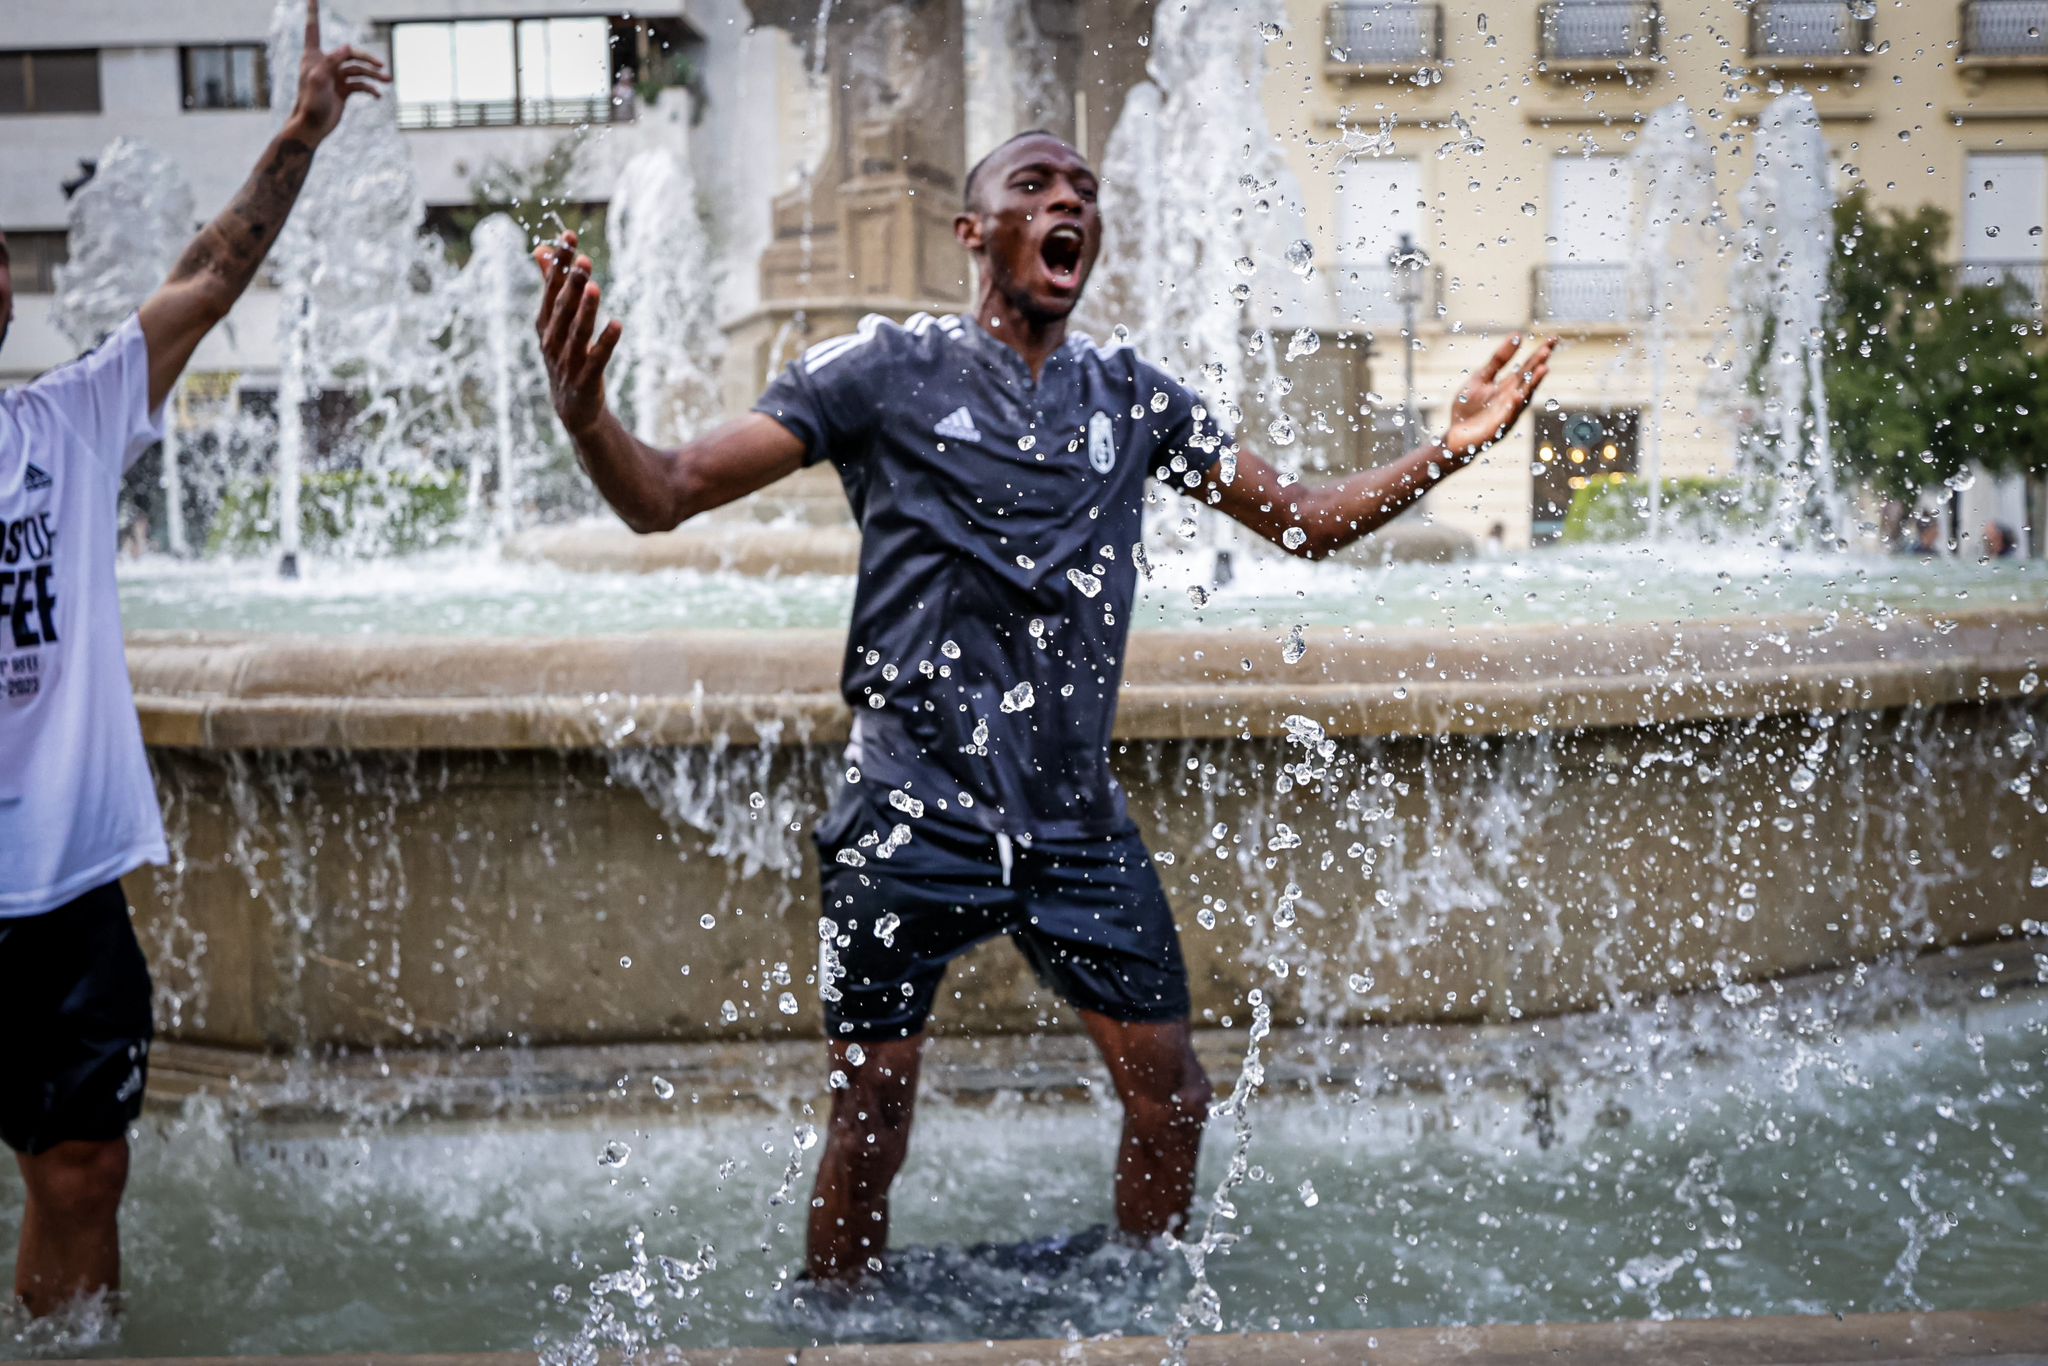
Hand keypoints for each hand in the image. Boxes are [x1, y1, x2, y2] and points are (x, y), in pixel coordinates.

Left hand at [287, 0, 389, 144]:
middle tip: (381, 65)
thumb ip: (331, 61)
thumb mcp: (319, 79)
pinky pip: (361, 85)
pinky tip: (377, 96)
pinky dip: (370, 88)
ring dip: (374, 75)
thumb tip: (347, 47)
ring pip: (358, 69)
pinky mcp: (343, 90)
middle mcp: (325, 63)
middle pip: (349, 53)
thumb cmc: (310, 103)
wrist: (313, 127)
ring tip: (388, 80)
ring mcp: (336, 77)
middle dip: (366, 58)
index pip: (313, 28)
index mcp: (314, 56)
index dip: (313, 11)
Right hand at [534, 231, 623, 437]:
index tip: (569, 236)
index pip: (551, 288)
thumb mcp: (556, 323)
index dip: (559, 263)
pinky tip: (617, 325)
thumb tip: (541, 250)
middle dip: (571, 284)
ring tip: (594, 287)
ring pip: (576, 333)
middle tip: (583, 260)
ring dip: (585, 310)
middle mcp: (552, 341)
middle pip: (562, 308)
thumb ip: (550, 287)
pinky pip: (595, 360)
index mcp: (546, 324)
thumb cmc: (566, 357)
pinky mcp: (584, 382)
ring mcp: (566, 363)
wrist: (573, 409)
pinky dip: (605, 343)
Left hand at [1442, 334, 1556, 459]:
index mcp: (1509, 386)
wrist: (1455, 437)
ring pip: (1523, 398)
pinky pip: (1507, 417)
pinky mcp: (1498, 429)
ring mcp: (1507, 414)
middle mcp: (1513, 399)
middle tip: (1547, 350)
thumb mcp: (1482, 378)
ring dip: (1533, 384)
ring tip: (1543, 369)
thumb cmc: (1468, 408)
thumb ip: (1498, 360)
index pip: (1528, 366)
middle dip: (1538, 365)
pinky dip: (1513, 407)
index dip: (1540, 353)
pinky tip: (1517, 396)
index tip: (1553, 338)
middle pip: (1528, 380)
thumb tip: (1518, 335)